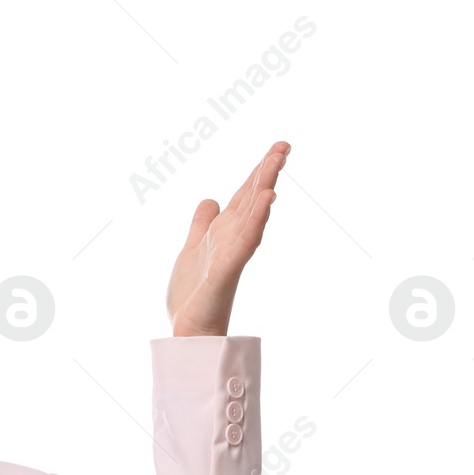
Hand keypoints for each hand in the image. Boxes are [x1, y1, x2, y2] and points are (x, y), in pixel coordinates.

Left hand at [165, 140, 288, 336]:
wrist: (188, 328)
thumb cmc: (193, 295)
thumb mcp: (192, 248)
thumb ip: (202, 224)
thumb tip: (210, 199)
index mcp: (223, 232)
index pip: (244, 195)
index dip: (258, 171)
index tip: (277, 148)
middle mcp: (231, 238)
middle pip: (252, 198)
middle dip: (266, 171)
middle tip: (285, 145)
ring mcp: (231, 252)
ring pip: (252, 213)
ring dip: (264, 187)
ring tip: (277, 161)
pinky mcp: (227, 268)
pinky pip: (244, 240)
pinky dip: (256, 219)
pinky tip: (266, 199)